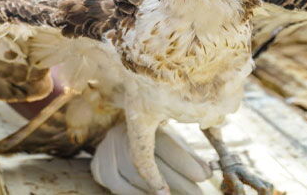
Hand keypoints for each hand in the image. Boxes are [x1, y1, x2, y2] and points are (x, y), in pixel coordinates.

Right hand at [91, 122, 211, 194]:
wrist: (117, 131)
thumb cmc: (151, 135)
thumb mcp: (169, 139)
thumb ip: (187, 156)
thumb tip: (207, 173)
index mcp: (142, 118)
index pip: (163, 142)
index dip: (184, 162)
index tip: (203, 177)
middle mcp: (121, 132)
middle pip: (148, 161)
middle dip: (175, 181)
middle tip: (196, 193)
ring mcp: (107, 148)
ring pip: (128, 173)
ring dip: (151, 189)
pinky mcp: (98, 163)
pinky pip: (114, 182)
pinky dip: (132, 191)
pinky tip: (148, 194)